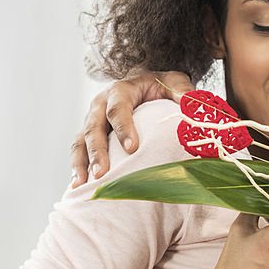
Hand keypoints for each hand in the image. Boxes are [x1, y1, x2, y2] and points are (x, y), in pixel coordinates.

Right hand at [70, 70, 193, 186]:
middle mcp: (100, 104)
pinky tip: (79, 187)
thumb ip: (182, 91)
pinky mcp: (89, 135)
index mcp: (120, 90)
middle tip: (102, 172)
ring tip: (85, 183)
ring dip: (82, 163)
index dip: (123, 127)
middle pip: (93, 127)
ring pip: (81, 141)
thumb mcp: (173, 81)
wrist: (146, 84)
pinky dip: (77, 168)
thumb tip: (191, 105)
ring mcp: (92, 120)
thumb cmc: (160, 85)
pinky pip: (78, 151)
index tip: (132, 148)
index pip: (118, 108)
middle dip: (97, 151)